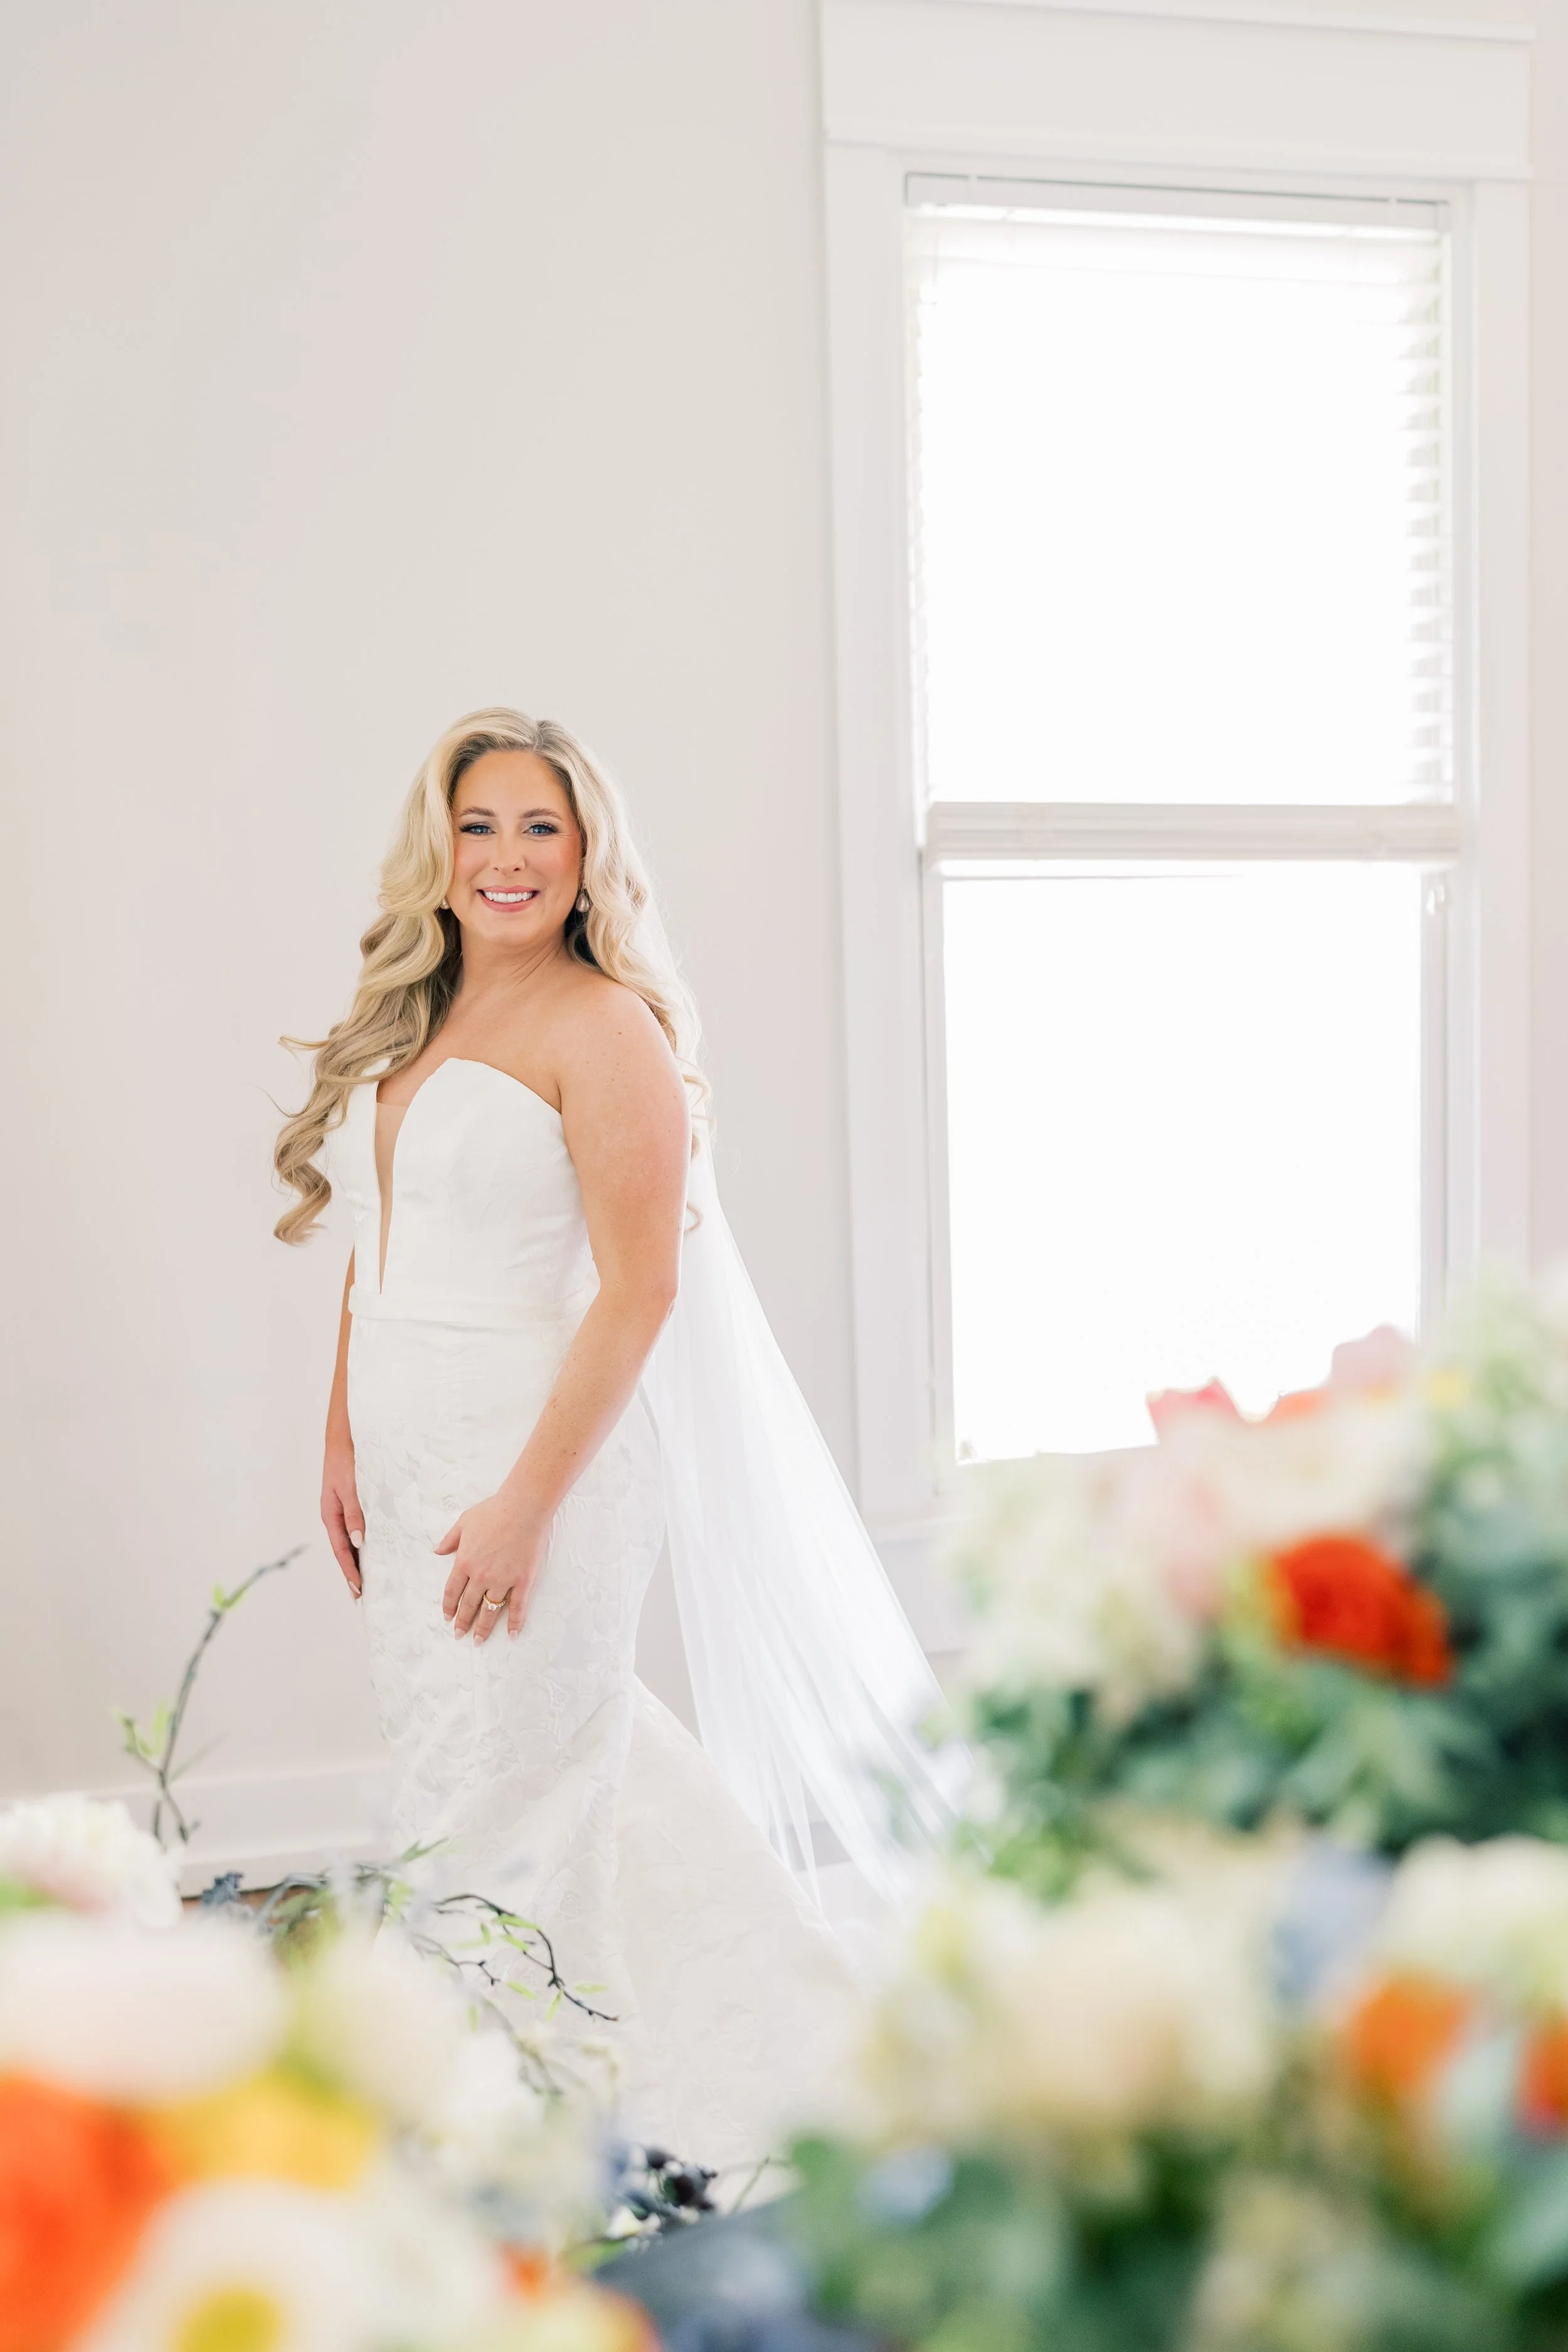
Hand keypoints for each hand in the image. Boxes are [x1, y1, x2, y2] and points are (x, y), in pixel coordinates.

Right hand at [322, 1438, 363, 1598]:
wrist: (343, 1440)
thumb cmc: (345, 1461)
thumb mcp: (349, 1488)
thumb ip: (354, 1514)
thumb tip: (358, 1542)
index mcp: (331, 1516)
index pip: (341, 1550)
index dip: (350, 1570)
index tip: (359, 1589)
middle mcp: (334, 1517)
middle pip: (343, 1551)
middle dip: (351, 1573)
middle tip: (361, 1595)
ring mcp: (341, 1511)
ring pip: (348, 1542)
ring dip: (356, 1561)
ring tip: (365, 1580)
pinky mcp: (349, 1505)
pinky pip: (354, 1530)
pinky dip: (359, 1545)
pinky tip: (369, 1551)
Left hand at [436, 1492, 547, 1642]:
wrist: (523, 1508)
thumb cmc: (494, 1511)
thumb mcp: (464, 1522)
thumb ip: (450, 1540)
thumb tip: (436, 1551)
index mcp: (464, 1562)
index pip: (452, 1592)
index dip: (449, 1608)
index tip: (448, 1618)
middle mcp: (481, 1576)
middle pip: (469, 1605)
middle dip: (463, 1623)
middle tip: (459, 1635)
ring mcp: (502, 1580)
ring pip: (490, 1610)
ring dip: (484, 1628)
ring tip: (479, 1641)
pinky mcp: (522, 1581)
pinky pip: (517, 1607)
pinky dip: (515, 1623)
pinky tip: (512, 1634)